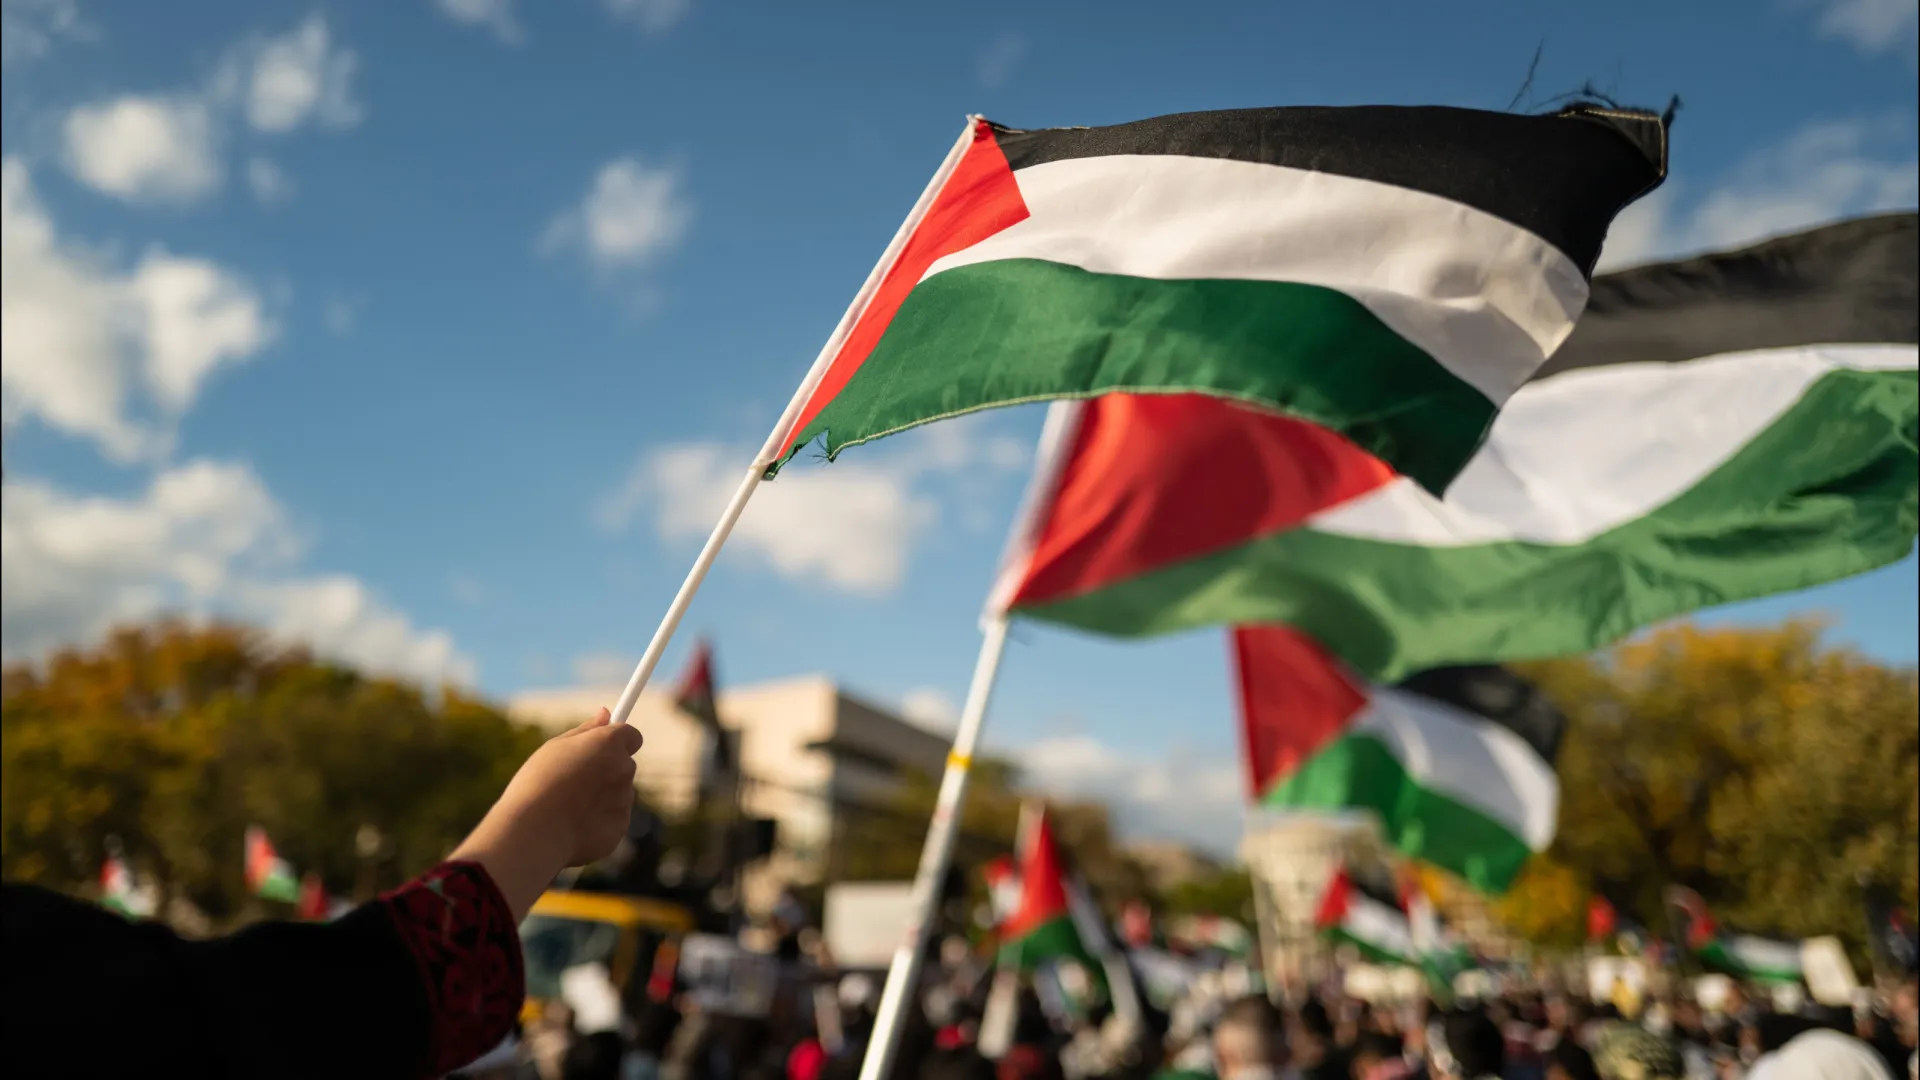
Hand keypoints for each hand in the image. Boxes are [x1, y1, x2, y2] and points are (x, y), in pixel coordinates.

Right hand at [452, 708, 642, 921]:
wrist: (534, 832)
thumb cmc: (538, 784)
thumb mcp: (555, 748)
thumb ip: (586, 731)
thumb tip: (607, 713)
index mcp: (609, 743)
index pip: (631, 735)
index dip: (616, 742)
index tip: (602, 748)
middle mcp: (624, 768)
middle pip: (623, 765)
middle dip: (605, 771)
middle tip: (573, 781)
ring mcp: (624, 799)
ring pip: (618, 794)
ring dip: (601, 797)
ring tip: (567, 807)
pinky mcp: (620, 827)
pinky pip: (613, 819)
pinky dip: (598, 821)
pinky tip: (573, 826)